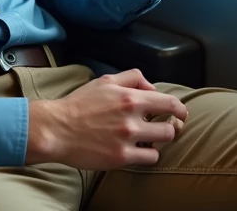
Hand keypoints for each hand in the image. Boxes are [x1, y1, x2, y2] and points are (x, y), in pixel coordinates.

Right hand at [25, 69, 186, 168]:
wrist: (56, 129)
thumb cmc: (78, 105)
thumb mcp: (104, 81)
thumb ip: (132, 78)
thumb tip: (152, 87)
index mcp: (129, 97)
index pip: (169, 102)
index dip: (180, 109)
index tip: (180, 113)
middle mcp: (132, 117)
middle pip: (170, 126)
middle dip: (172, 127)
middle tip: (166, 128)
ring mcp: (128, 139)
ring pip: (163, 142)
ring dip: (159, 141)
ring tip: (150, 139)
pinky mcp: (121, 157)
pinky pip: (150, 158)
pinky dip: (148, 155)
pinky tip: (139, 150)